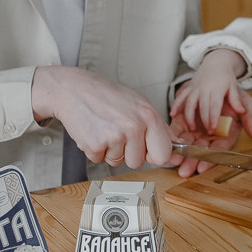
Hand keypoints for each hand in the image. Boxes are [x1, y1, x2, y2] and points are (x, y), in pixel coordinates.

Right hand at [32, 65, 173, 170]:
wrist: (73, 89)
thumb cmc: (106, 96)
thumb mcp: (139, 104)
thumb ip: (158, 127)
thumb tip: (178, 145)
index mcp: (148, 115)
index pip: (163, 153)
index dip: (153, 155)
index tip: (146, 149)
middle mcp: (133, 126)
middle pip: (138, 162)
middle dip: (128, 154)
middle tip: (118, 133)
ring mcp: (114, 136)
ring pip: (117, 162)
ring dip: (109, 150)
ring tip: (104, 128)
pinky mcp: (95, 144)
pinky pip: (99, 160)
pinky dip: (94, 150)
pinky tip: (93, 131)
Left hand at [169, 86, 251, 175]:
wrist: (220, 81)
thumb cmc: (235, 96)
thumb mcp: (246, 106)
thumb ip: (251, 121)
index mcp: (226, 136)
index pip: (218, 151)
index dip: (209, 160)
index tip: (202, 168)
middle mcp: (210, 136)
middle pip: (201, 152)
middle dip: (192, 162)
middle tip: (184, 171)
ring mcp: (197, 130)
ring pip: (188, 145)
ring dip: (180, 154)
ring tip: (172, 162)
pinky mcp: (185, 122)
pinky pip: (177, 131)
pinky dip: (172, 137)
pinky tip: (166, 144)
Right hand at [171, 48, 246, 134]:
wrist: (216, 61)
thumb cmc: (226, 76)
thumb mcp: (233, 86)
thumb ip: (236, 100)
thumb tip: (241, 111)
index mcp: (216, 89)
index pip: (214, 105)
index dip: (213, 117)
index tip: (214, 128)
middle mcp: (204, 88)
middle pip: (202, 107)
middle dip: (204, 120)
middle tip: (208, 132)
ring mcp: (195, 88)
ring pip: (189, 103)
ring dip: (189, 116)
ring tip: (192, 128)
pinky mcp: (189, 87)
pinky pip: (181, 97)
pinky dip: (176, 105)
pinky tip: (172, 114)